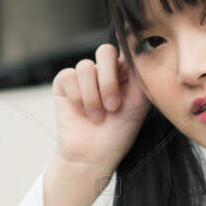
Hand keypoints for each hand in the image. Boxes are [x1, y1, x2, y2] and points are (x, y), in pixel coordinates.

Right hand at [52, 41, 149, 177]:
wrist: (92, 156)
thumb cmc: (118, 134)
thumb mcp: (139, 104)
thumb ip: (141, 76)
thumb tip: (140, 49)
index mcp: (124, 73)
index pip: (125, 49)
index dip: (126, 61)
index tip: (128, 85)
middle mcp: (103, 71)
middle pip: (105, 51)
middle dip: (109, 81)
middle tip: (113, 106)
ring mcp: (83, 76)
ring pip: (86, 67)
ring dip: (93, 97)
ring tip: (97, 117)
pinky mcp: (64, 82)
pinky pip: (69, 76)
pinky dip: (78, 97)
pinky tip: (81, 112)